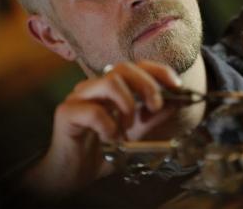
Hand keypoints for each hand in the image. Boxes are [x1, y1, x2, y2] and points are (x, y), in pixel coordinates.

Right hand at [21, 60, 181, 198]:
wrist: (75, 175)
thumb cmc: (103, 152)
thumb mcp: (135, 134)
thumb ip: (151, 119)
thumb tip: (174, 103)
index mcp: (111, 89)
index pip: (136, 67)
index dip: (158, 71)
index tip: (176, 85)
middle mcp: (95, 87)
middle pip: (122, 68)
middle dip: (146, 84)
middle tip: (156, 106)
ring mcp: (79, 97)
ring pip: (108, 82)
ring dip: (127, 104)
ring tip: (127, 127)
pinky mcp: (66, 113)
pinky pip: (93, 111)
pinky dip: (109, 126)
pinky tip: (110, 139)